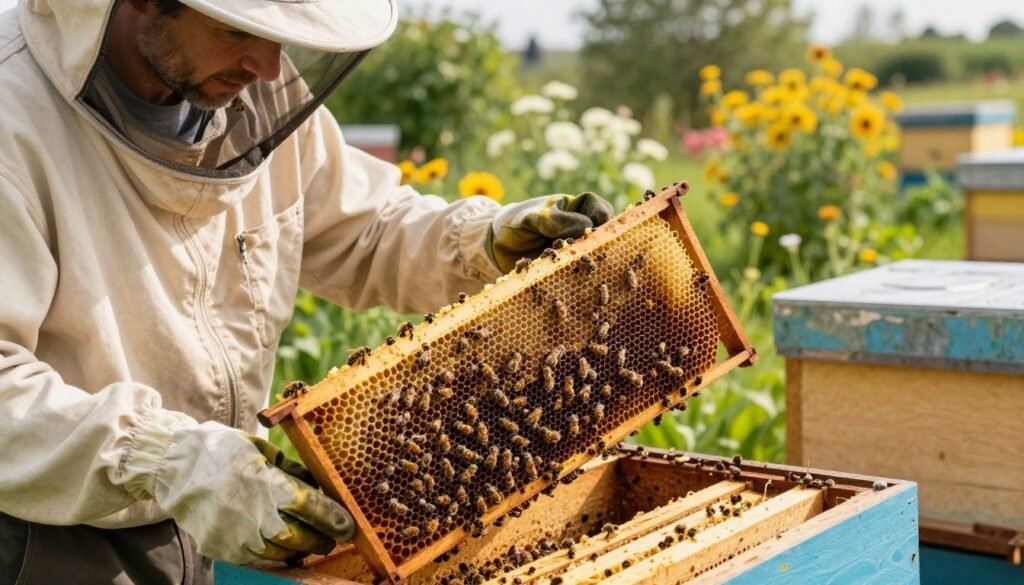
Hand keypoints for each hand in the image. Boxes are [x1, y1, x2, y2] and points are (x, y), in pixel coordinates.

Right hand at [124, 419, 353, 564]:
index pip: (311, 508)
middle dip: (322, 539)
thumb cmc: (222, 451)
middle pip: (301, 537)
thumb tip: (318, 485)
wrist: (175, 468)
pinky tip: (281, 545)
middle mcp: (254, 514)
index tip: (348, 526)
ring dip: (300, 549)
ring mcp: (237, 536)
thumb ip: (292, 470)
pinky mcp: (223, 549)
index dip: (334, 519)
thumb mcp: (262, 450)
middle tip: (333, 537)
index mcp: (266, 484)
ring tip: (309, 542)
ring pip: (281, 552)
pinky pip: (258, 556)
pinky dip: (274, 552)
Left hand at [488, 192, 613, 272]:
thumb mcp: (530, 217)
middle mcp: (580, 230)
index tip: (594, 231)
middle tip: (590, 254)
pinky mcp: (567, 270)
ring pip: (595, 257)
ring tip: (583, 271)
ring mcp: (575, 250)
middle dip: (601, 245)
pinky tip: (573, 284)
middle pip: (604, 235)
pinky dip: (579, 279)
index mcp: (575, 208)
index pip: (600, 209)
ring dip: (592, 264)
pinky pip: (580, 274)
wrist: (495, 246)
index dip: (603, 219)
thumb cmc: (514, 222)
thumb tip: (585, 226)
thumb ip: (553, 219)